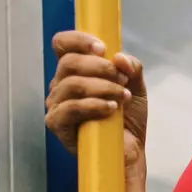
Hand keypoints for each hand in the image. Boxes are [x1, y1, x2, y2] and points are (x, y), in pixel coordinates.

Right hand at [45, 30, 147, 170]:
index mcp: (75, 71)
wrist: (129, 151)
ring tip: (121, 97)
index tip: (103, 48)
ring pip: (71, 84)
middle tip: (122, 79)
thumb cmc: (127, 119)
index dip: (79, 40)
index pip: (63, 44)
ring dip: (102, 87)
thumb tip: (120, 57)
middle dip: (100, 67)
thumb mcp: (135, 87)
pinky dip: (94, 105)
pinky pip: (70, 108)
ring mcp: (56, 104)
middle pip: (68, 62)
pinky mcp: (57, 124)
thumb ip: (132, 68)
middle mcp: (61, 85)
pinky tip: (111, 109)